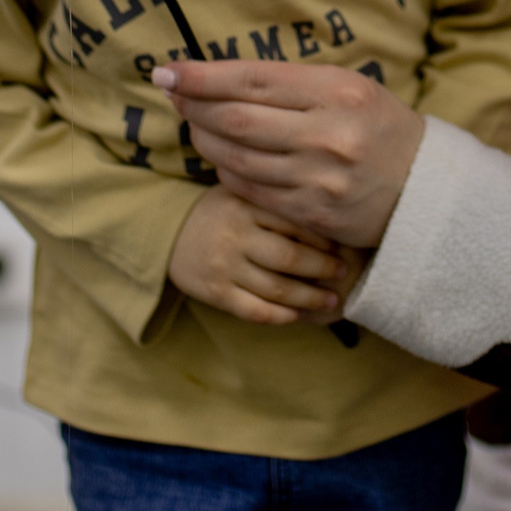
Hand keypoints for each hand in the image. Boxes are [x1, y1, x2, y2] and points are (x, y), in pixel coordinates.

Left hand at [154, 59, 425, 249]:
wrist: (426, 189)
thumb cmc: (379, 127)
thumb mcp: (349, 87)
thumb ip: (292, 83)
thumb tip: (224, 76)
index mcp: (337, 92)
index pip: (252, 79)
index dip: (202, 76)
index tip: (168, 72)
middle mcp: (327, 134)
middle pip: (236, 120)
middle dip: (194, 106)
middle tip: (174, 96)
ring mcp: (319, 178)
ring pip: (236, 158)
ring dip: (204, 140)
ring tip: (194, 125)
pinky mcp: (313, 213)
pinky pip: (251, 190)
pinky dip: (227, 171)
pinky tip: (221, 158)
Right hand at [167, 185, 350, 326]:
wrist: (168, 233)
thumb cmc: (220, 212)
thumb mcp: (241, 193)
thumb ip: (274, 200)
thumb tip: (328, 212)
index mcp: (245, 205)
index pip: (293, 222)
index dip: (322, 237)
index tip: (341, 245)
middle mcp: (235, 236)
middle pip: (289, 257)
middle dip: (322, 268)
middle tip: (342, 272)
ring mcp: (225, 267)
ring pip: (277, 289)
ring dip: (309, 298)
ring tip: (331, 299)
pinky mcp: (216, 293)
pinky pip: (256, 311)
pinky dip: (281, 316)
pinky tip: (298, 315)